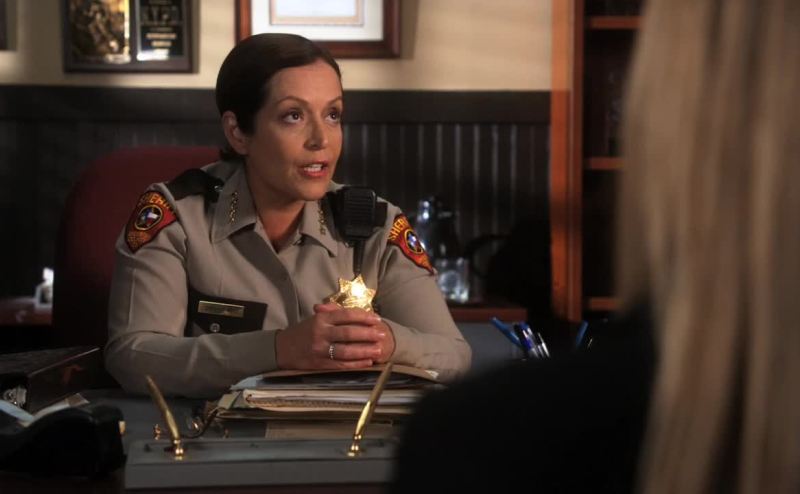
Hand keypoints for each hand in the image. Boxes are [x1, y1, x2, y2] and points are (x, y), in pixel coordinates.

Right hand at [275, 303, 392, 369]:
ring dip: (364, 351)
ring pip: (346, 350)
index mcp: (321, 318)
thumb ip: (334, 313)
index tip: (377, 319)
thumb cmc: (303, 331)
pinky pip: (341, 364)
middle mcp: (321, 333)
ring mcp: (320, 349)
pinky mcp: (319, 364)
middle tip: (382, 334)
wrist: (281, 348)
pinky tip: (368, 362)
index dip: (363, 317)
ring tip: (379, 350)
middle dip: (368, 334)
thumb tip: (355, 311)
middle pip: (348, 333)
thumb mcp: (315, 318)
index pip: (346, 315)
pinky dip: (356, 364)